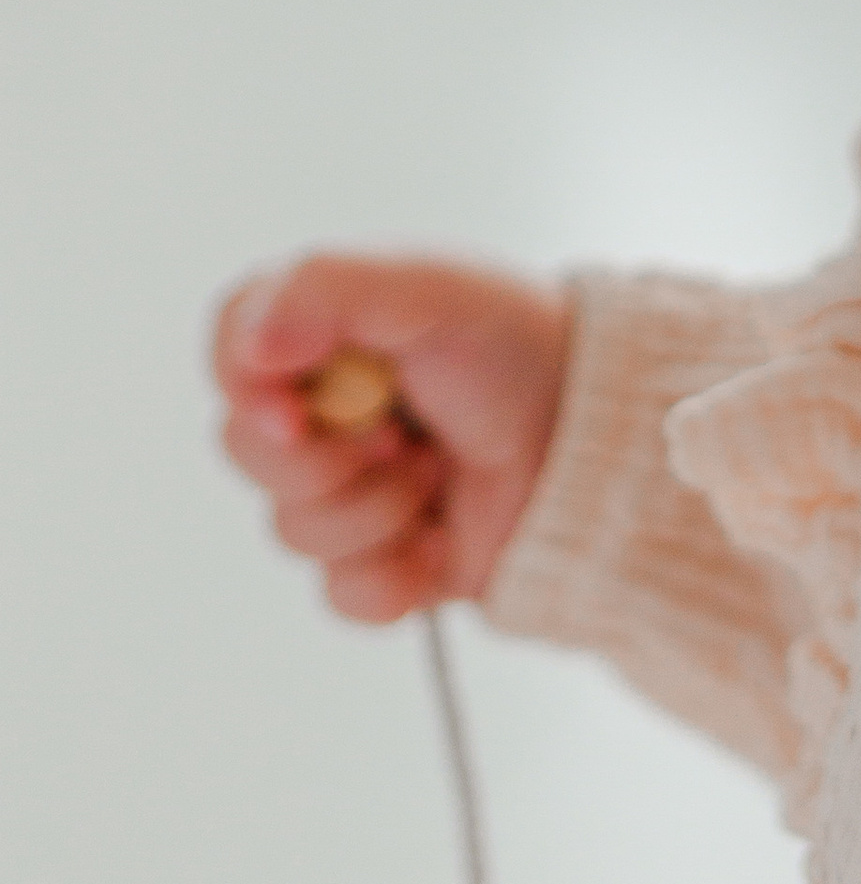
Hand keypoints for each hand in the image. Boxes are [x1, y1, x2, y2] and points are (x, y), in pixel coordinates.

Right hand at [212, 254, 570, 623]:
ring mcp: (354, 490)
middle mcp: (327, 412)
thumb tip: (251, 349)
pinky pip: (343, 596)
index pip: (233, 355)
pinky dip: (394, 577)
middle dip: (325, 458)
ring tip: (439, 476)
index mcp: (324, 334)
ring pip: (292, 533)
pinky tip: (442, 544)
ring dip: (374, 510)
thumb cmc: (519, 344)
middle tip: (401, 436)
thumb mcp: (426, 287)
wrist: (603, 436)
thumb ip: (324, 289)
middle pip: (248, 454)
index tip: (294, 407)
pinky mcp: (391, 560)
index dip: (248, 389)